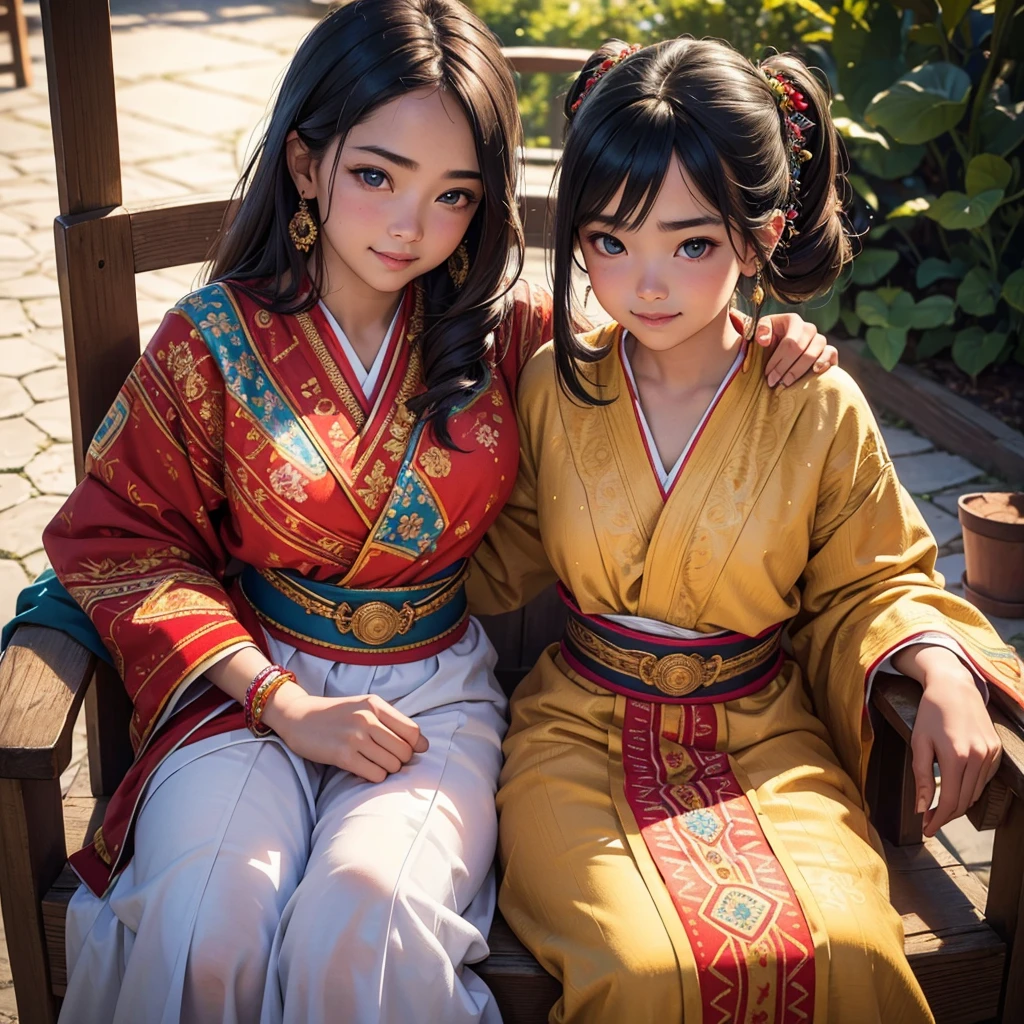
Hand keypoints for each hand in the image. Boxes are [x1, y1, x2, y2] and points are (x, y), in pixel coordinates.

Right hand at [263, 684, 428, 782]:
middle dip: (401, 760)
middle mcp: (367, 719)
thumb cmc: (336, 714)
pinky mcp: (342, 755)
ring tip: (375, 763)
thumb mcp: (364, 707)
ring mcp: (355, 737)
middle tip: (387, 759)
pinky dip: (375, 776)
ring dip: (388, 769)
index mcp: (375, 704)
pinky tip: (364, 769)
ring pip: (392, 765)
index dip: (415, 745)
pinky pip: (375, 774)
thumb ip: (391, 721)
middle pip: (404, 750)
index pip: (412, 731)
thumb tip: (423, 745)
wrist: (298, 717)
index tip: (410, 751)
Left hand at [753, 312, 836, 387]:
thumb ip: (761, 331)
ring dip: (799, 371)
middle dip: (785, 369)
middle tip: (774, 382)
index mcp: (793, 321)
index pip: (789, 343)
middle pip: (800, 351)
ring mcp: (820, 339)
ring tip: (786, 382)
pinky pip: (831, 353)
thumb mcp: (762, 332)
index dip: (778, 361)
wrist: (781, 349)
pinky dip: (823, 363)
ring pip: (813, 354)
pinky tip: (814, 371)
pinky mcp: (830, 351)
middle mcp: (809, 328)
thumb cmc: (770, 341)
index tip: (768, 375)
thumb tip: (764, 340)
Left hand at [893, 644, 1001, 836]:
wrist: (954, 687)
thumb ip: (921, 777)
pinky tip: (956, 787)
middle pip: (964, 801)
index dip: (938, 820)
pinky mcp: (996, 751)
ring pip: (976, 792)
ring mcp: (991, 754)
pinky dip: (970, 788)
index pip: (950, 801)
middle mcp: (978, 757)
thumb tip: (921, 808)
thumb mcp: (919, 743)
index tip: (926, 829)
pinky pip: (984, 779)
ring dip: (959, 803)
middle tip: (929, 821)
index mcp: (957, 756)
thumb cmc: (930, 714)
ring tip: (939, 807)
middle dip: (946, 815)